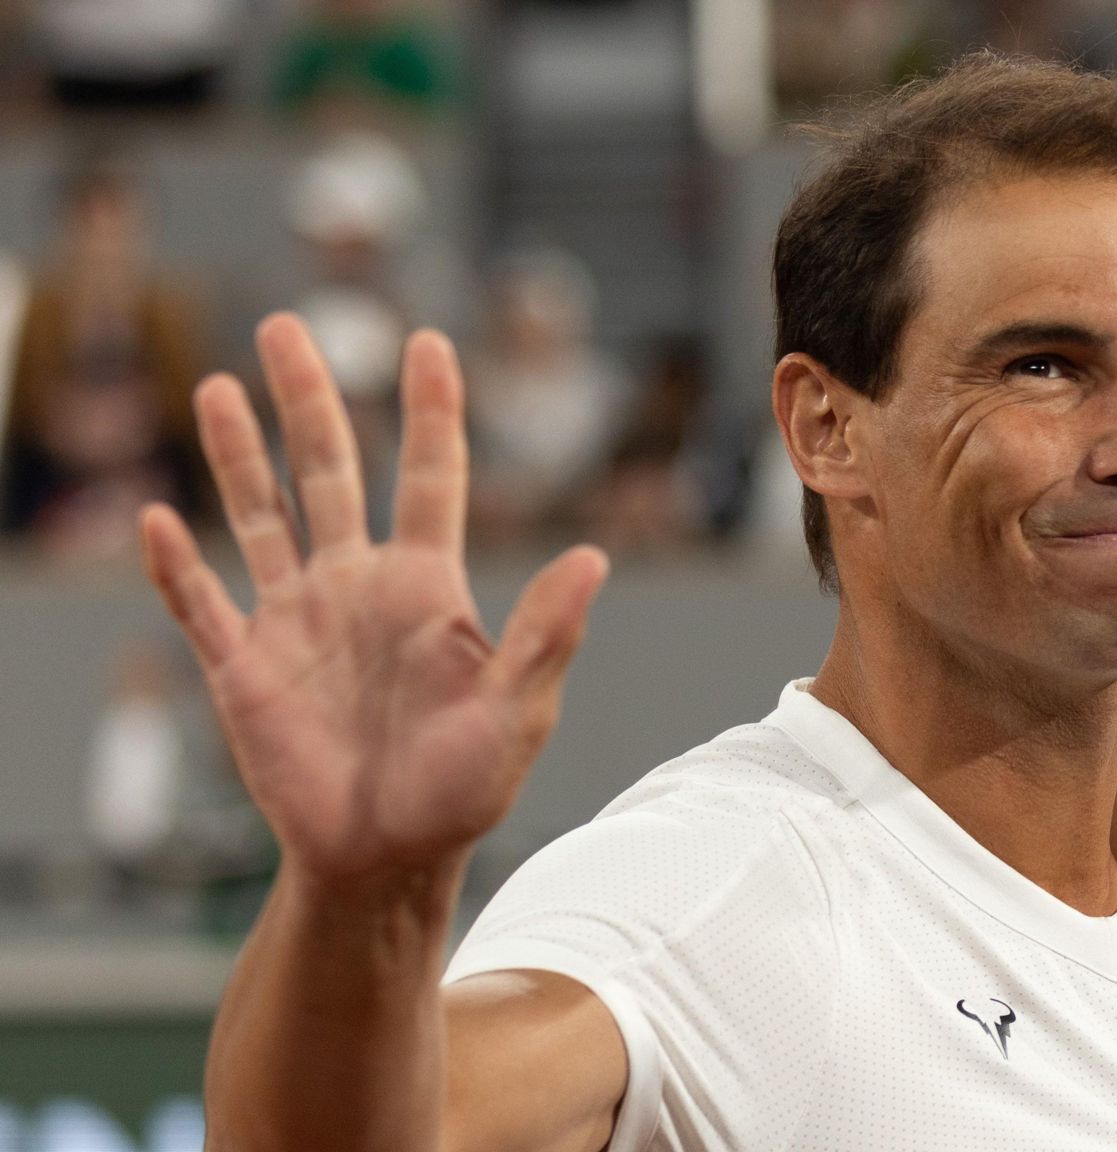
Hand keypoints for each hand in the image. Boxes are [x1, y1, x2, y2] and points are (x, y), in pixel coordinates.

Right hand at [139, 314, 607, 881]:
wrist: (387, 858)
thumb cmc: (464, 789)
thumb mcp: (517, 711)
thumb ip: (546, 634)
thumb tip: (593, 557)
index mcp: (427, 587)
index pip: (429, 476)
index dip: (432, 410)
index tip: (430, 341)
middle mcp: (357, 586)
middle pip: (329, 471)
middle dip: (308, 399)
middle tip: (286, 325)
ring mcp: (295, 620)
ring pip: (259, 516)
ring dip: (236, 454)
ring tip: (214, 384)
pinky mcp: (243, 667)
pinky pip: (200, 604)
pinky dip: (176, 565)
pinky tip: (157, 518)